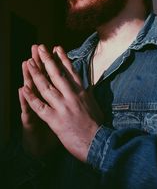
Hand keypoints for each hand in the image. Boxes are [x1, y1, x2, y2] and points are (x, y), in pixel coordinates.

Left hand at [20, 45, 102, 161]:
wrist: (98, 142)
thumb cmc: (97, 124)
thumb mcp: (94, 104)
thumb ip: (88, 93)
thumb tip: (88, 84)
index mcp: (81, 91)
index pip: (71, 71)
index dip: (63, 58)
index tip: (56, 48)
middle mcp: (72, 96)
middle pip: (57, 74)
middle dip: (47, 60)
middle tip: (40, 48)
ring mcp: (63, 107)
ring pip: (46, 87)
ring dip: (36, 74)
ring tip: (29, 62)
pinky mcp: (55, 120)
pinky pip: (40, 107)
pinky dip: (31, 97)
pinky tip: (23, 88)